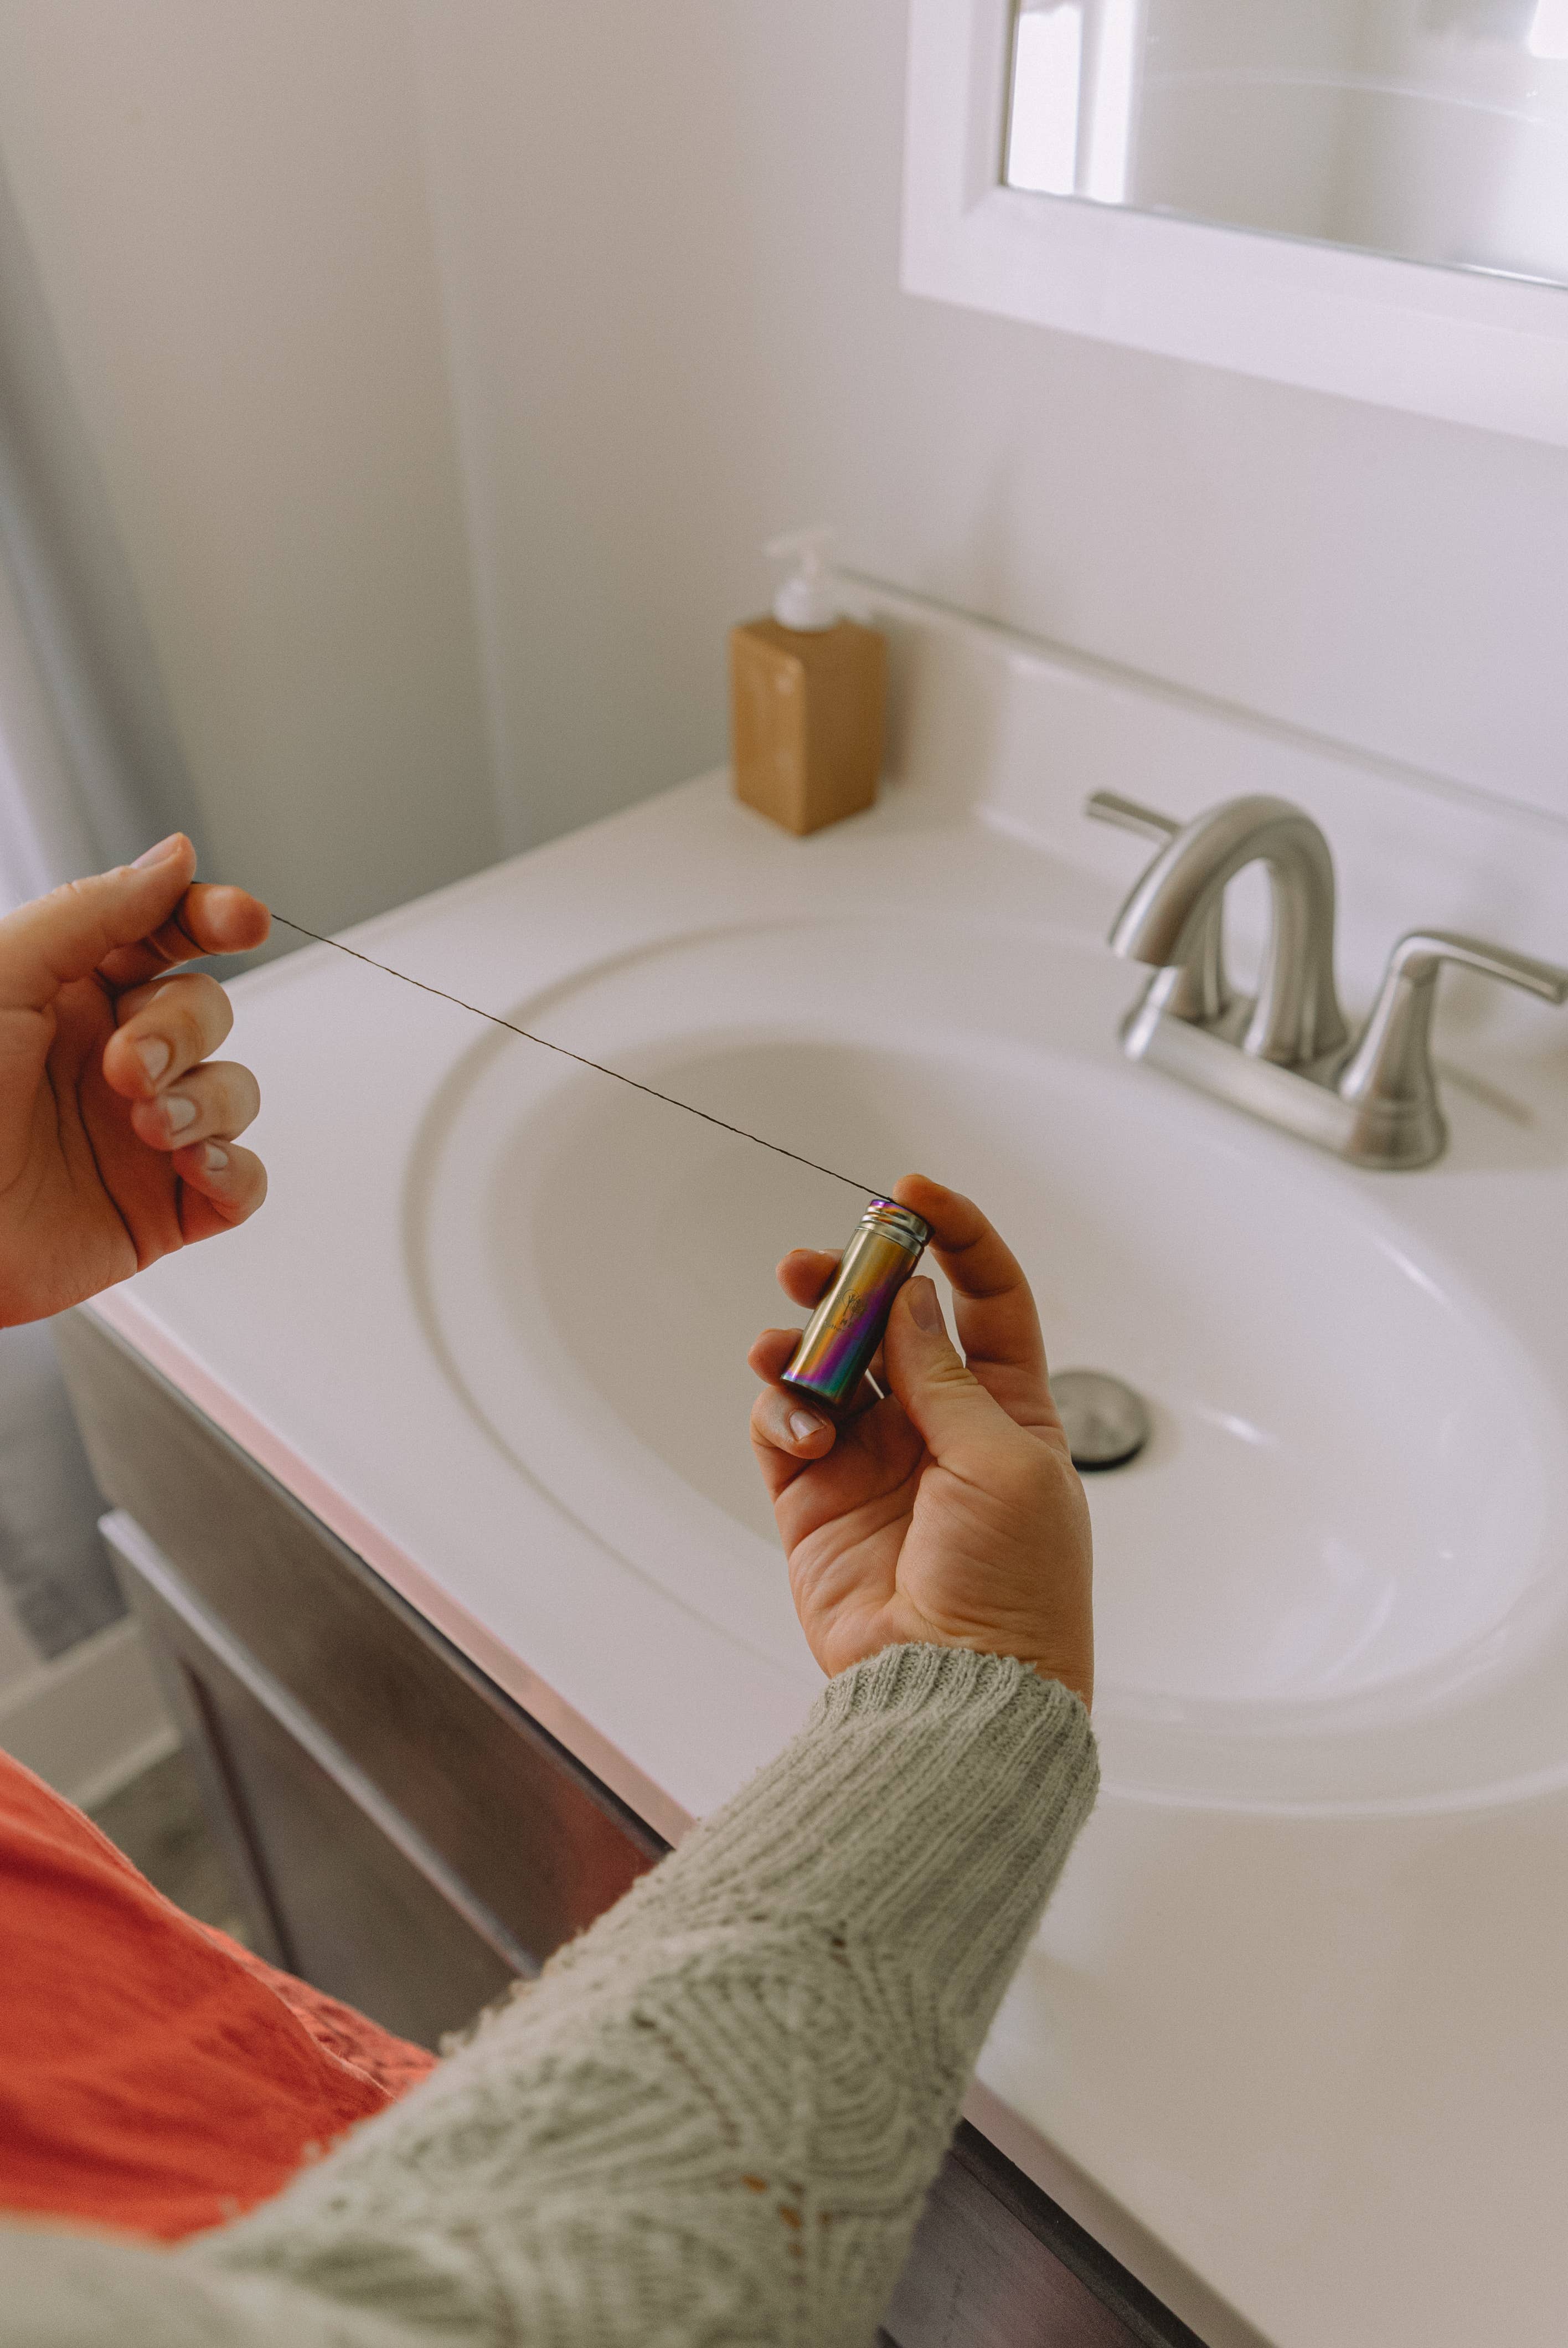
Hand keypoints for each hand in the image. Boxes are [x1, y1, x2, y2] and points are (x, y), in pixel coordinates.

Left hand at [0, 833, 270, 1326]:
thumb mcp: (3, 978)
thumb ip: (93, 911)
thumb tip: (176, 860)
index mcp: (68, 997)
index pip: (165, 936)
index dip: (211, 919)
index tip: (240, 921)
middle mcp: (112, 1060)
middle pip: (207, 1011)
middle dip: (182, 1033)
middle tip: (127, 1067)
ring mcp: (142, 1135)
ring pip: (233, 1092)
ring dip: (205, 1103)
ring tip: (147, 1127)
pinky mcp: (162, 1208)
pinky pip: (242, 1182)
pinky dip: (235, 1172)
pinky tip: (193, 1166)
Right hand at [749, 1175, 1092, 1706]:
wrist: (956, 1689)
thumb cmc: (1013, 1588)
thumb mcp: (1003, 1462)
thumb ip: (948, 1377)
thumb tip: (912, 1301)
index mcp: (1008, 1410)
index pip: (984, 1298)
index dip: (953, 1238)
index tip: (910, 1195)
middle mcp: (939, 1427)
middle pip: (890, 1322)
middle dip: (851, 1282)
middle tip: (816, 1264)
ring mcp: (874, 1461)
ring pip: (827, 1364)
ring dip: (803, 1339)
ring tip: (789, 1346)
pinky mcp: (815, 1500)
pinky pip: (784, 1424)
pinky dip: (781, 1409)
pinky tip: (800, 1427)